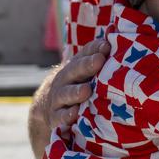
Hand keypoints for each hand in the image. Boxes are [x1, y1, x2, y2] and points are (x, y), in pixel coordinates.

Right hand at [28, 39, 109, 158]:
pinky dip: (67, 115)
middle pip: (75, 70)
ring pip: (67, 93)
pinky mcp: (55, 117)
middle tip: (99, 60)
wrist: (45, 105)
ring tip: (86, 90)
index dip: (95, 49)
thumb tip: (112, 41)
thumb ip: (97, 56)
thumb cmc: (76, 83)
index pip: (85, 53)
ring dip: (76, 92)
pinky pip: (61, 116)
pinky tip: (75, 114)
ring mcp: (59, 97)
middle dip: (87, 65)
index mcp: (75, 65)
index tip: (107, 46)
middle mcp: (65, 79)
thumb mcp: (83, 69)